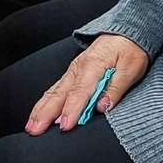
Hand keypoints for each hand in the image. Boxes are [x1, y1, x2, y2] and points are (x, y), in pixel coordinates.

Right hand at [26, 35, 149, 132]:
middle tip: (35, 130)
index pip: (79, 92)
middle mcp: (78, 69)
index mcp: (93, 66)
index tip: (65, 126)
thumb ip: (117, 87)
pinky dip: (45, 102)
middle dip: (45, 113)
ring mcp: (73, 71)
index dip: (71, 110)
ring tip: (31, 126)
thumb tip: (103, 106)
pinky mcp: (73, 74)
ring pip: (54, 92)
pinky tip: (39, 112)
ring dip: (41, 109)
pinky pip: (56, 89)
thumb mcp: (131, 68)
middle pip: (59, 94)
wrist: (125, 32)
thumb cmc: (130, 50)